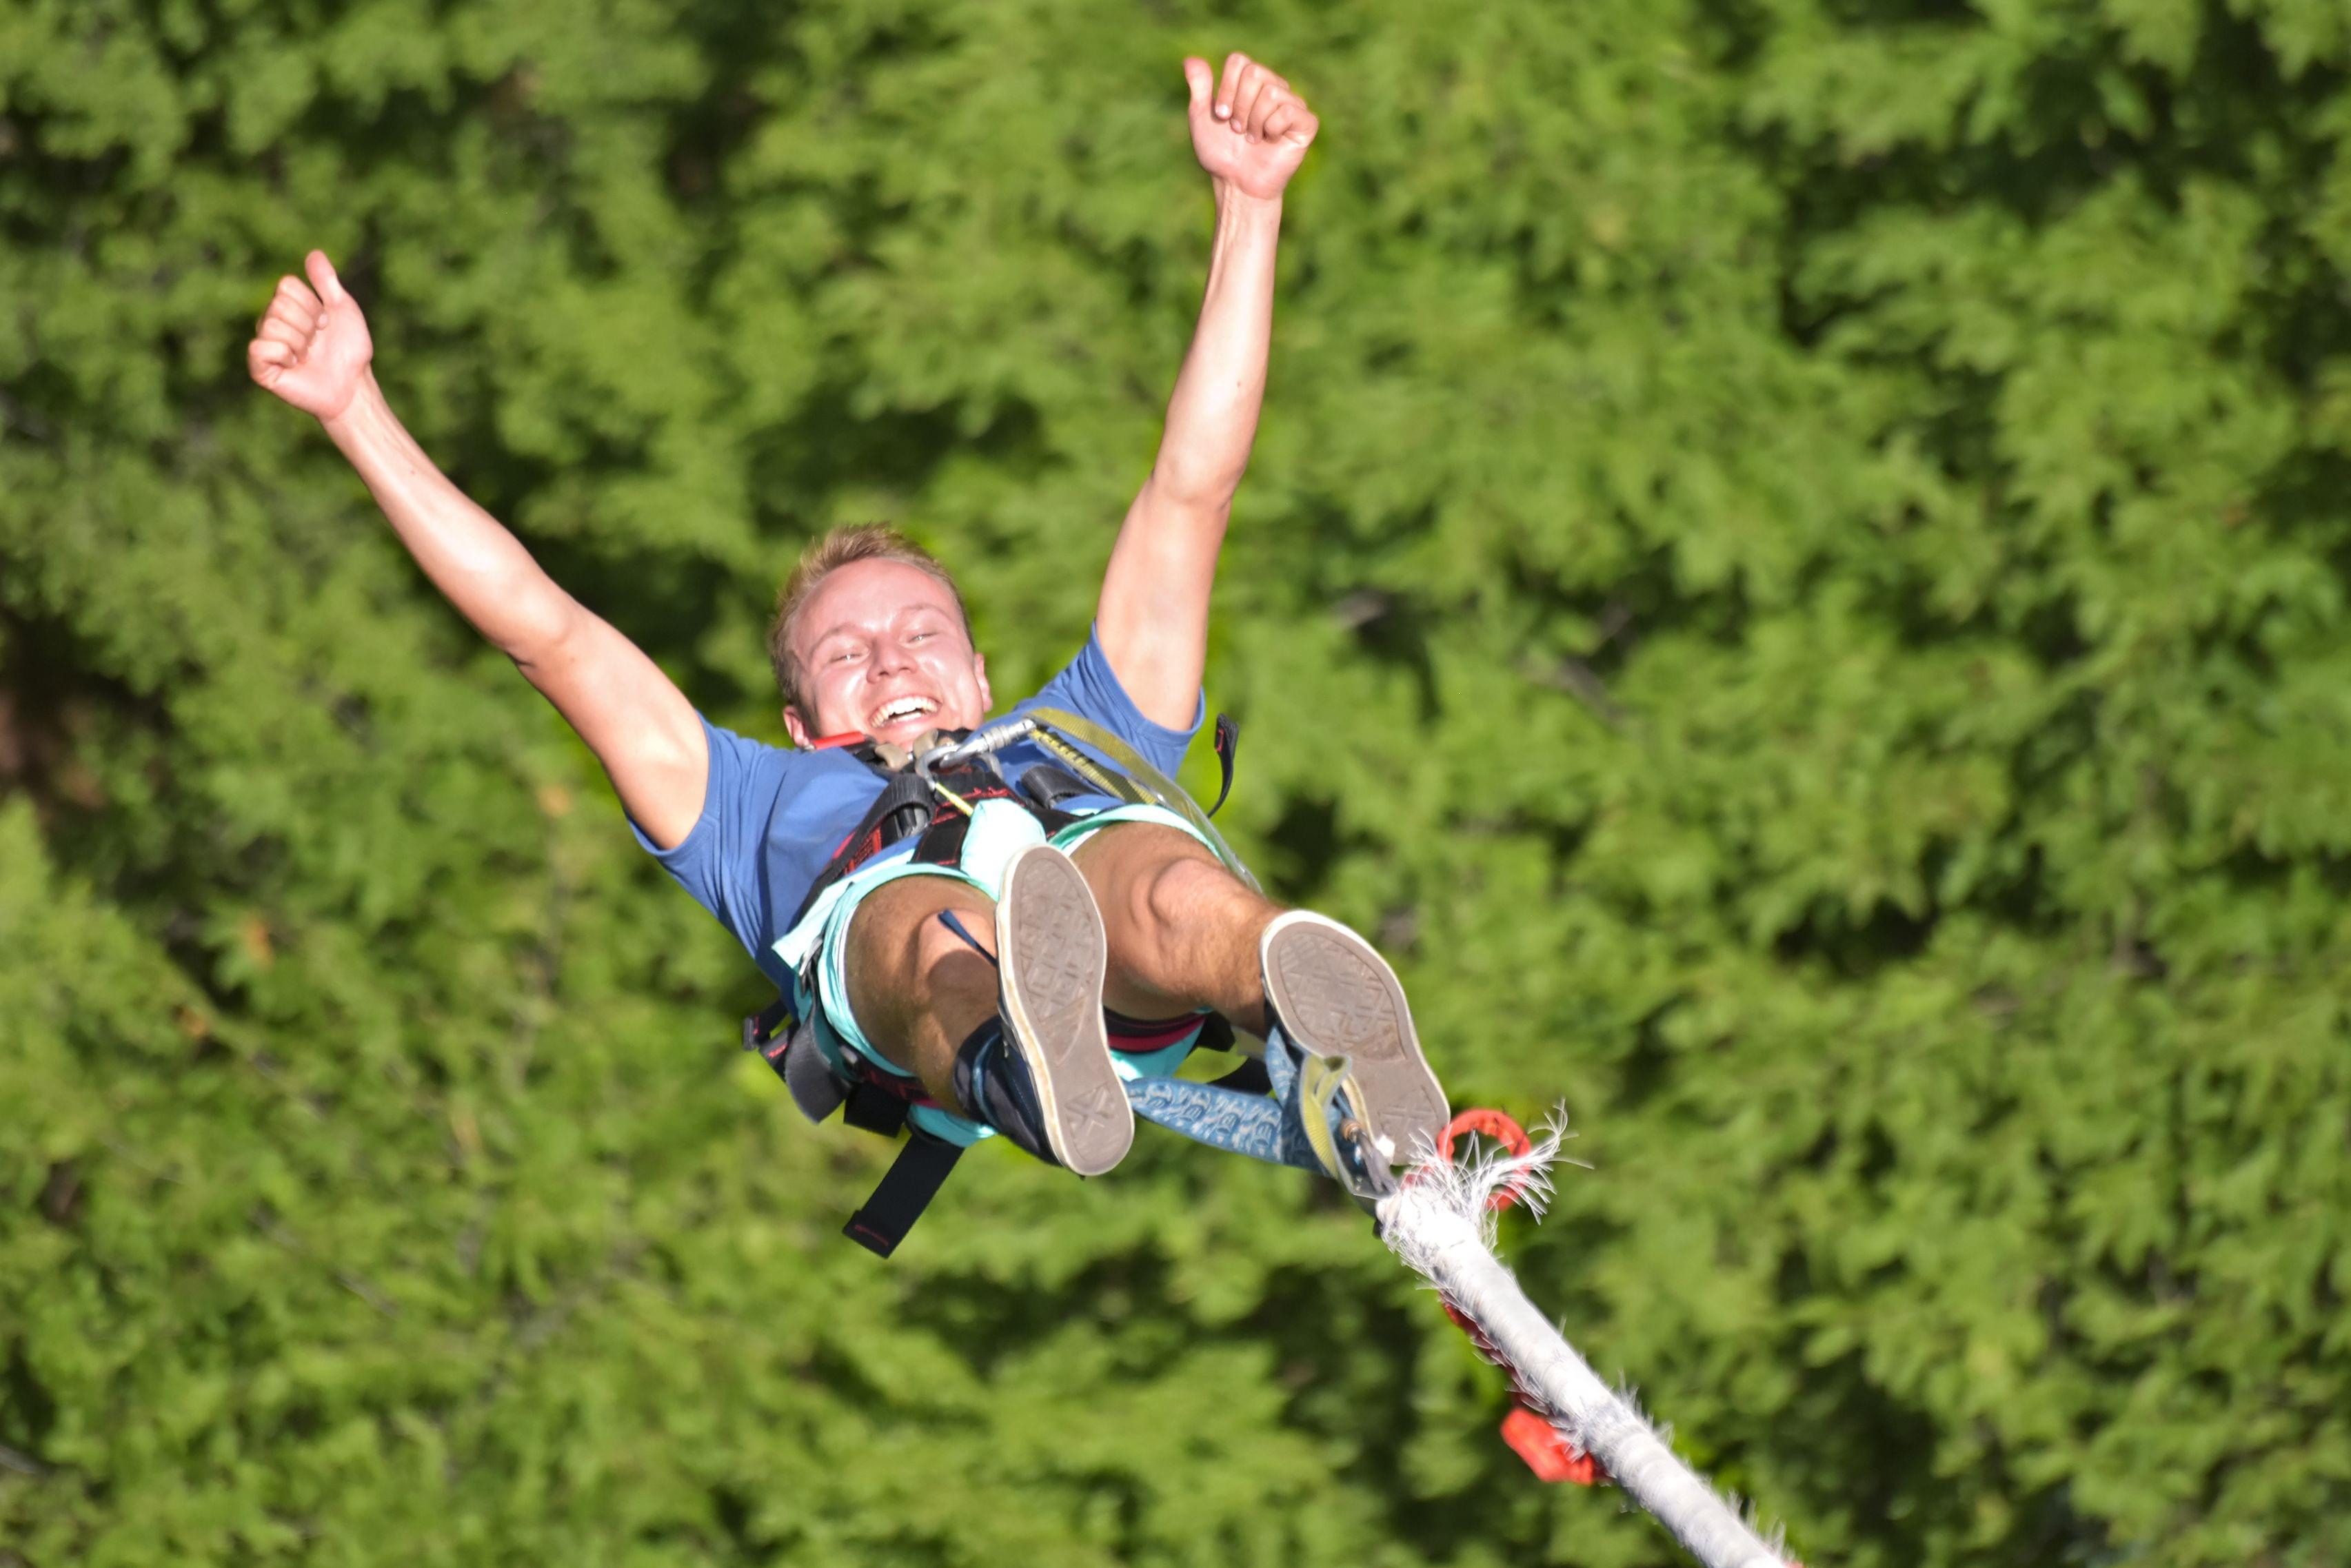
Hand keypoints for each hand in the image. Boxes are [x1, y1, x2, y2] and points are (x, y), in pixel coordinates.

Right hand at [247, 251, 373, 423]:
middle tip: (317, 343)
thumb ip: (326, 282)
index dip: (312, 304)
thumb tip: (315, 253)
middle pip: (278, 304)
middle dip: (308, 324)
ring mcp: (264, 344)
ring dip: (300, 342)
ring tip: (308, 356)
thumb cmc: (349, 350)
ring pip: (271, 325)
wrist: (353, 385)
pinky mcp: (260, 368)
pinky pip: (260, 347)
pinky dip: (284, 356)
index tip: (326, 322)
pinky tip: (294, 366)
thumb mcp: (343, 309)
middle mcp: (271, 322)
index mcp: (287, 306)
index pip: (286, 285)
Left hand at [1185, 53, 1318, 203]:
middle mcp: (1273, 88)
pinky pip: (1289, 111)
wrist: (1236, 184)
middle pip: (1255, 72)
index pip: (1239, 61)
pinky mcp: (1306, 123)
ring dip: (1254, 121)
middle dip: (1240, 105)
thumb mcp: (1201, 117)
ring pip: (1271, 92)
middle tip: (1238, 130)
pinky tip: (1271, 141)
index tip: (1221, 115)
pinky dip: (1273, 128)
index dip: (1226, 88)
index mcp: (1250, 83)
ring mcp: (1292, 105)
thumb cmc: (1221, 153)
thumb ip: (1199, 86)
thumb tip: (1190, 59)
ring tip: (1253, 139)